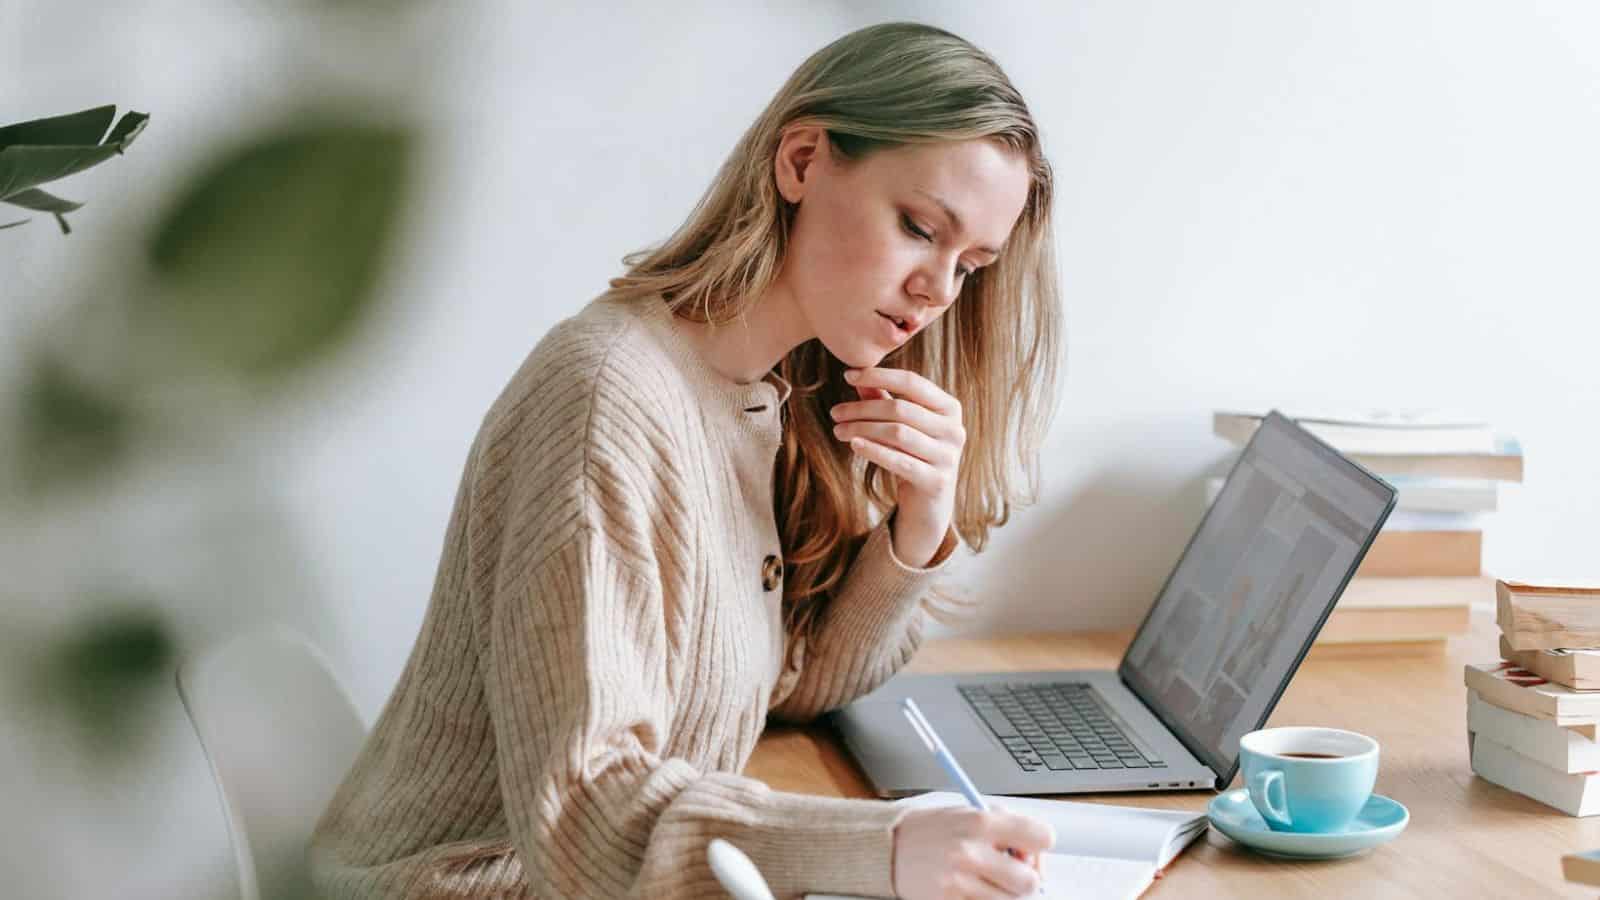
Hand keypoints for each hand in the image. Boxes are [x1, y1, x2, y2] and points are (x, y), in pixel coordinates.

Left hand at [831, 367, 964, 566]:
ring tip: (838, 430)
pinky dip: (874, 451)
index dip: (879, 376)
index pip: (912, 382)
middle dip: (863, 408)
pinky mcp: (936, 481)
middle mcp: (954, 429)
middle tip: (835, 412)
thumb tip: (857, 377)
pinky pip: (900, 461)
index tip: (848, 375)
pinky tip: (853, 444)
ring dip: (862, 429)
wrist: (929, 504)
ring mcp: (948, 456)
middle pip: (901, 409)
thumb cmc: (914, 456)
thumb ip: (884, 400)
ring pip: (898, 434)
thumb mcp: (902, 426)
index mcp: (949, 407)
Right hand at [891, 804, 1052, 898]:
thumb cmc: (931, 830)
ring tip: (983, 880)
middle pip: (1030, 881)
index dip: (1039, 847)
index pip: (1041, 838)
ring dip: (1002, 894)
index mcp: (981, 822)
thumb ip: (1003, 826)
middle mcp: (971, 851)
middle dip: (1023, 879)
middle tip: (1008, 873)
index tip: (1030, 851)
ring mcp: (959, 881)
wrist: (887, 848)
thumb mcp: (967, 813)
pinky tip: (969, 890)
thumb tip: (1035, 854)